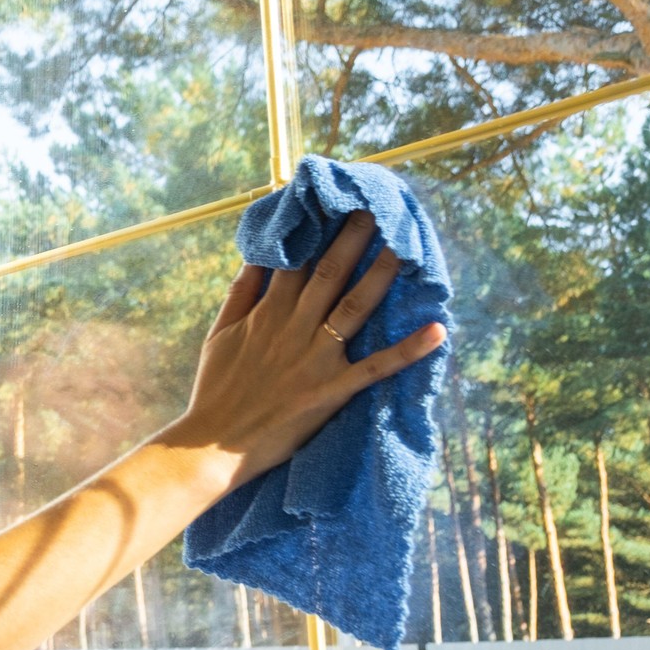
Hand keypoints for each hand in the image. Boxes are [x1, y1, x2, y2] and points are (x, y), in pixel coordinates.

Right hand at [169, 210, 445, 489]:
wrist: (212, 445)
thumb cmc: (215, 390)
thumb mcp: (218, 334)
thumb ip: (239, 294)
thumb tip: (256, 255)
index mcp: (267, 313)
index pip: (296, 261)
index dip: (317, 230)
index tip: (335, 205)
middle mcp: (294, 328)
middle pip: (330, 273)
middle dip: (355, 238)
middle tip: (377, 209)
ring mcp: (316, 358)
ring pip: (355, 307)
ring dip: (383, 275)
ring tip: (406, 247)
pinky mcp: (331, 390)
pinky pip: (376, 367)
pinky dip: (408, 349)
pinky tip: (437, 330)